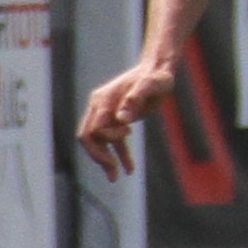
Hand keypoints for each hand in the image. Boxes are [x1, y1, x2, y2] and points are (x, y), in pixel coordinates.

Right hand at [77, 51, 181, 179]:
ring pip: (97, 141)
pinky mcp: (114, 118)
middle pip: (88, 137)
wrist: (159, 69)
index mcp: (104, 99)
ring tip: (116, 177)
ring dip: (105, 160)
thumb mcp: (152, 85)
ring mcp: (105, 112)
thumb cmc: (157, 76)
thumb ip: (136, 98)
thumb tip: (122, 119)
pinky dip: (118, 154)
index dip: (105, 140)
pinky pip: (111, 141)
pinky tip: (129, 169)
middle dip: (98, 156)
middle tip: (113, 172)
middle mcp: (99, 106)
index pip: (93, 128)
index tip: (128, 134)